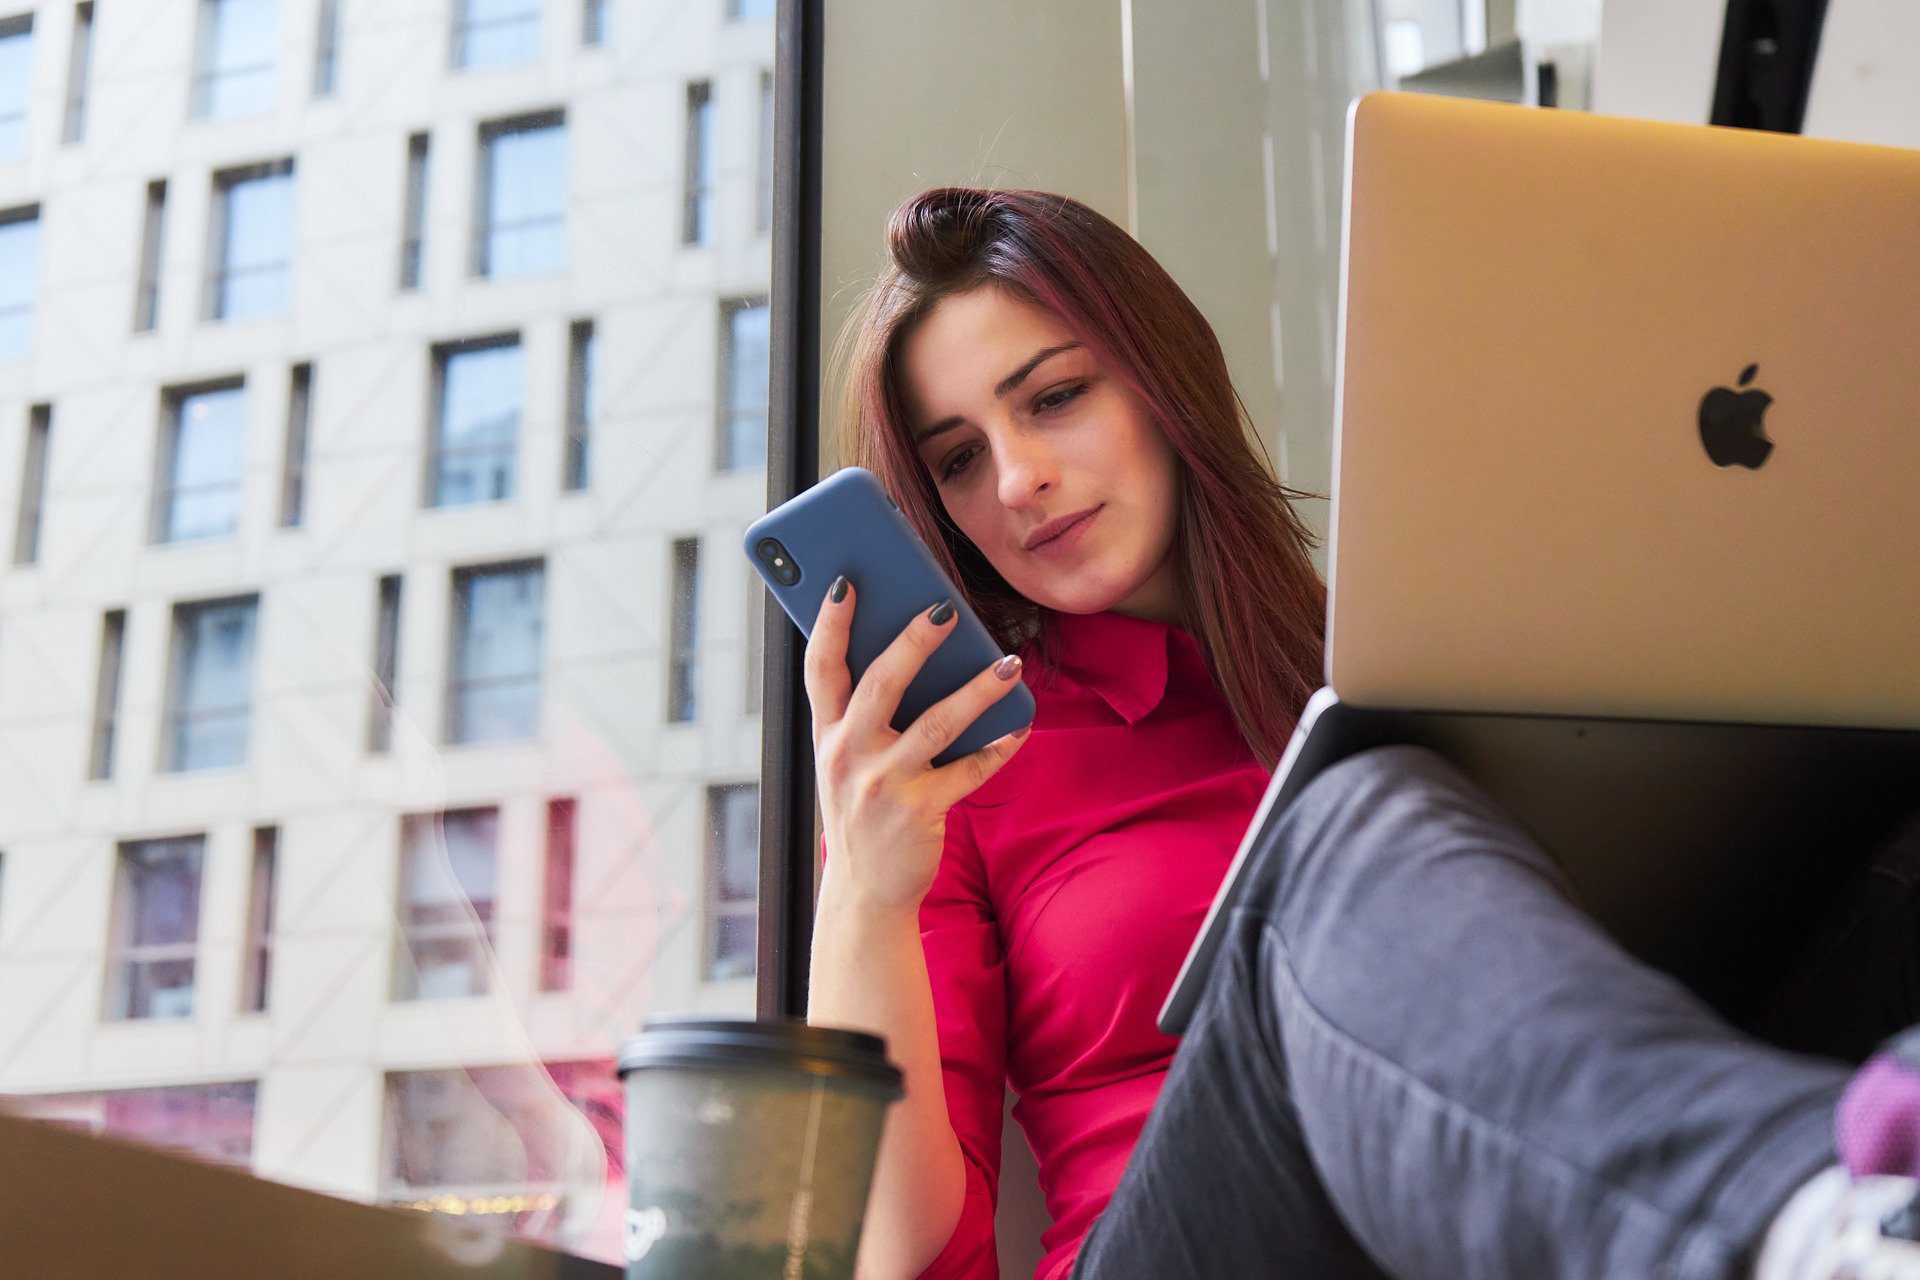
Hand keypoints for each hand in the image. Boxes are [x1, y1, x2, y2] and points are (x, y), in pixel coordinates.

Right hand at [805, 577, 1030, 912]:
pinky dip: (998, 746)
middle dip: (913, 642)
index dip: (829, 623)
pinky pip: (968, 771)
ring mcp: (882, 786)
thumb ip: (865, 715)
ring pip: (935, 724)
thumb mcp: (846, 762)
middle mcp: (848, 756)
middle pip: (880, 685)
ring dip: (976, 690)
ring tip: (1008, 663)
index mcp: (826, 735)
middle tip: (945, 606)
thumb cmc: (864, 810)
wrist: (865, 893)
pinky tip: (1021, 724)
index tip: (847, 582)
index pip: (820, 668)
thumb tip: (917, 650)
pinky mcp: (918, 814)